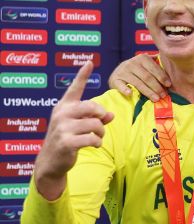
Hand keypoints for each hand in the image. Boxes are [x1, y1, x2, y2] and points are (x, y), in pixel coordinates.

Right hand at [33, 63, 113, 200]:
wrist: (51, 161)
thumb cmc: (68, 139)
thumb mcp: (79, 125)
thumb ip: (95, 117)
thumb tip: (111, 115)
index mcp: (64, 106)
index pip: (75, 88)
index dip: (83, 75)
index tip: (89, 62)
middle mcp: (61, 114)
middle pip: (93, 107)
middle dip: (101, 117)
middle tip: (100, 125)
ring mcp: (62, 127)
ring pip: (96, 124)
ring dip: (101, 133)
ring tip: (97, 137)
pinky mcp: (66, 142)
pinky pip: (92, 138)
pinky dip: (97, 142)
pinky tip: (94, 145)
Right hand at [107, 54, 169, 101]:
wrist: (118, 73)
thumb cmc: (138, 71)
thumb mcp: (146, 65)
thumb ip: (156, 67)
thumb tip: (173, 73)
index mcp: (142, 58)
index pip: (154, 69)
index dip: (162, 77)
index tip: (169, 85)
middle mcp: (132, 63)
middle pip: (147, 77)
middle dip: (157, 87)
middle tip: (163, 95)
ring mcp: (122, 71)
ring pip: (138, 83)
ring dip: (148, 92)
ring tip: (156, 99)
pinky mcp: (114, 80)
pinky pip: (121, 85)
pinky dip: (125, 90)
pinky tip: (130, 94)